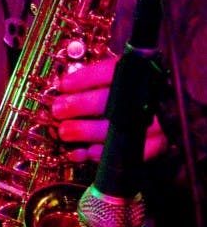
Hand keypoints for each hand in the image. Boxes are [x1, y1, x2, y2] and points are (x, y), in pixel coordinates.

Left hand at [51, 56, 167, 162]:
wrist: (168, 114)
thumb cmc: (131, 94)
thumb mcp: (117, 78)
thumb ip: (95, 80)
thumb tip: (62, 86)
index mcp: (142, 73)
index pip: (113, 71)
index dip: (85, 78)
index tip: (63, 85)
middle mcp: (152, 96)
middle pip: (113, 101)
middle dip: (80, 106)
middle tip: (58, 109)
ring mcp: (157, 122)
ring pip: (119, 129)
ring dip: (86, 131)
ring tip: (65, 132)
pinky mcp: (158, 145)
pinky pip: (128, 154)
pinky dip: (103, 154)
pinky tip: (85, 152)